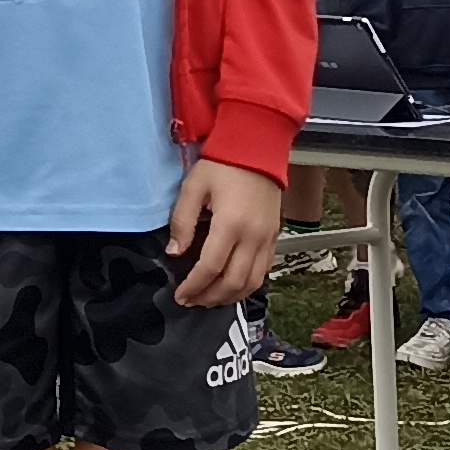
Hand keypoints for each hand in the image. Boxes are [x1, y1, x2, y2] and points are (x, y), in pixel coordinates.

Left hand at [164, 159, 284, 310]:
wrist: (258, 148)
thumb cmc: (223, 164)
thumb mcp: (193, 187)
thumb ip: (182, 221)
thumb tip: (174, 252)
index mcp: (231, 224)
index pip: (211, 267)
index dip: (194, 286)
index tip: (180, 295)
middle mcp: (253, 236)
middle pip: (233, 282)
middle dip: (210, 297)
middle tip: (191, 301)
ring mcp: (268, 239)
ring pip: (252, 283)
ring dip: (230, 297)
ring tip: (209, 300)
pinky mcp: (274, 237)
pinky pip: (264, 271)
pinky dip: (247, 286)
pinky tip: (231, 287)